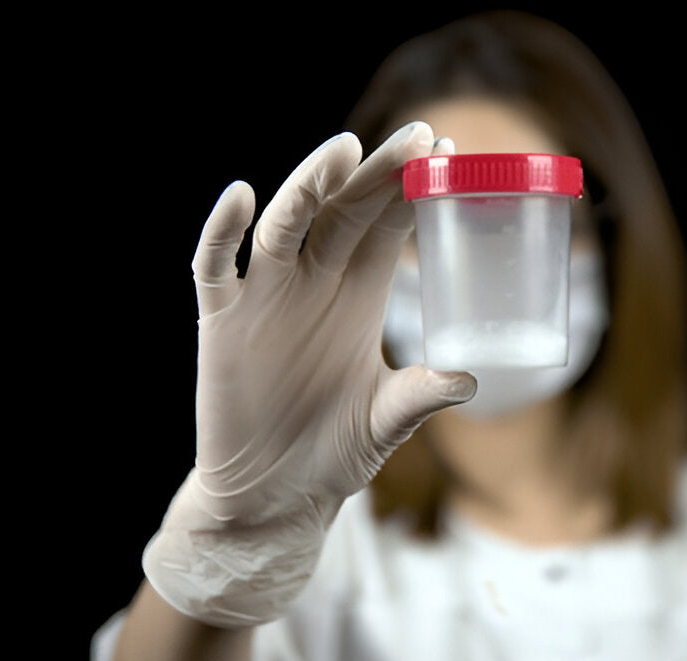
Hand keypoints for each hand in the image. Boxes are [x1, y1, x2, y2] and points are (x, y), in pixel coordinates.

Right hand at [143, 123, 473, 627]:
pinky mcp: (223, 321)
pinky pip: (216, 265)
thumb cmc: (334, 452)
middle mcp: (315, 281)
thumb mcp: (386, 420)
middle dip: (379, 172)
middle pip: (346, 208)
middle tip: (418, 137)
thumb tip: (470, 376)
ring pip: (287, 223)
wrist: (275, 497)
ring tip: (344, 150)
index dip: (416, 186)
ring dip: (311, 183)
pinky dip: (223, 231)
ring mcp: (267, 295)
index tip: (452, 149)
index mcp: (360, 292)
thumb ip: (421, 394)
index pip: (390, 221)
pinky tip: (240, 196)